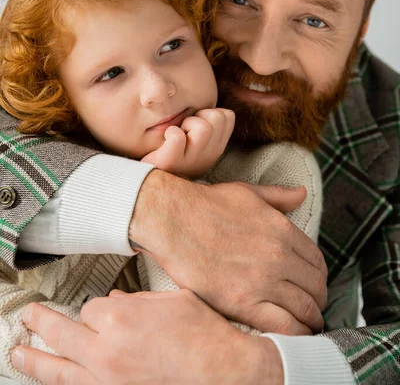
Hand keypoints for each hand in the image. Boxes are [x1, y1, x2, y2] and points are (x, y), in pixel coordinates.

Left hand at [12, 290, 283, 384]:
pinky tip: (55, 381)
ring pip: (56, 370)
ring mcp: (106, 380)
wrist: (227, 373)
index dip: (97, 308)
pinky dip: (62, 384)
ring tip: (19, 353)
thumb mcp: (173, 300)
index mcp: (121, 317)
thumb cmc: (205, 337)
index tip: (103, 310)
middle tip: (30, 317)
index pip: (90, 307)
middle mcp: (106, 350)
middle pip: (60, 332)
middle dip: (41, 322)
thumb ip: (139, 300)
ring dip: (34, 359)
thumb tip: (117, 301)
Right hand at [130, 172, 327, 333]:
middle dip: (318, 298)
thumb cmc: (206, 205)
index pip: (317, 261)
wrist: (172, 220)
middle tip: (312, 305)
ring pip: (304, 308)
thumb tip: (302, 193)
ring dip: (311, 318)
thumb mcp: (248, 192)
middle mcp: (278, 256)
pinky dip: (296, 333)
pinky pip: (283, 326)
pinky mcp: (242, 303)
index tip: (314, 282)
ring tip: (307, 323)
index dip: (319, 275)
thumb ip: (279, 196)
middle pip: (315, 286)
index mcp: (282, 229)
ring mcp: (262, 281)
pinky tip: (294, 333)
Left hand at [141, 108, 234, 176]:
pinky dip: (170, 133)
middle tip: (184, 129)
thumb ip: (208, 121)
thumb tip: (211, 103)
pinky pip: (177, 138)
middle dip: (198, 116)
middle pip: (218, 117)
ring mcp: (191, 162)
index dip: (209, 113)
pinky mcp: (171, 163)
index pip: (227, 115)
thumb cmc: (171, 148)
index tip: (194, 125)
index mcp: (216, 147)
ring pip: (203, 127)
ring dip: (185, 123)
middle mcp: (209, 157)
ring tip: (175, 135)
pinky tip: (165, 140)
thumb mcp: (196, 136)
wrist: (146, 176)